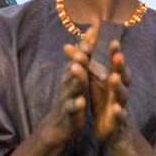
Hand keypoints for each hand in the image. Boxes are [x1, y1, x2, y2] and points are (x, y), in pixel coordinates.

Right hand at [42, 27, 94, 146]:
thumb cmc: (72, 96)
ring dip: (76, 78)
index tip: (95, 29)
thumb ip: (84, 56)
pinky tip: (82, 102)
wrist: (60, 126)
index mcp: (74, 74)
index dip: (87, 44)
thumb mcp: (78, 76)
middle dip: (80, 57)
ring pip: (72, 86)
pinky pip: (72, 108)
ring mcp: (68, 97)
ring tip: (79, 68)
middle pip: (74, 68)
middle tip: (86, 46)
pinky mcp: (70, 114)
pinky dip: (77, 105)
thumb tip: (90, 34)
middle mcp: (69, 83)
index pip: (81, 56)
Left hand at [81, 40, 132, 145]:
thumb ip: (82, 64)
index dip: (115, 54)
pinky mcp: (117, 120)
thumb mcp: (91, 81)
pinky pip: (120, 115)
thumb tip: (66, 46)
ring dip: (118, 86)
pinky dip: (119, 111)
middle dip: (120, 66)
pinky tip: (115, 107)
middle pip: (123, 75)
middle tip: (117, 56)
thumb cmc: (102, 99)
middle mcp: (120, 89)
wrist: (111, 128)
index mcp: (114, 79)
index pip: (115, 64)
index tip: (113, 41)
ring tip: (114, 77)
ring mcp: (120, 104)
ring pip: (122, 94)